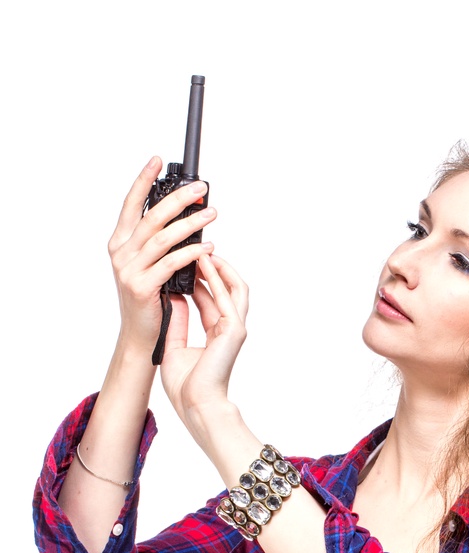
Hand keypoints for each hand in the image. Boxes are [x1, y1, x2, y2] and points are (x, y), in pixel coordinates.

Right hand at [107, 157, 216, 351]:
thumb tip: (185, 221)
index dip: (143, 180)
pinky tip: (207, 246)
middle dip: (178, 199)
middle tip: (201, 189)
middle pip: (151, 216)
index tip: (157, 161)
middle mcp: (120, 253)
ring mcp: (129, 270)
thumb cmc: (148, 302)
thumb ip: (158, 244)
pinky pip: (171, 263)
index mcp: (120, 243)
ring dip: (190, 223)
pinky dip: (191, 252)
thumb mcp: (148, 266)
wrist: (139, 338)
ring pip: (163, 237)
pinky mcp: (141, 287)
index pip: (131, 204)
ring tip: (211, 213)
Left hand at [159, 253, 249, 440]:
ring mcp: (235, 328)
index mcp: (216, 334)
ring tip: (202, 246)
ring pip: (235, 286)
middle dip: (213, 265)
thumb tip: (172, 295)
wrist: (195, 406)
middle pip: (227, 287)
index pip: (210, 298)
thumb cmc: (185, 386)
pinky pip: (229, 295)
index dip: (198, 277)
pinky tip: (204, 261)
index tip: (183, 259)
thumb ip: (177, 319)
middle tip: (196, 245)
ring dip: (219, 265)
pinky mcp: (234, 330)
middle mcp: (229, 328)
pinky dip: (217, 276)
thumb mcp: (174, 344)